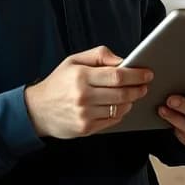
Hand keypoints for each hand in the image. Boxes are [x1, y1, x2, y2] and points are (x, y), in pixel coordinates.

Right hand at [24, 46, 152, 138]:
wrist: (37, 110)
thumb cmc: (58, 83)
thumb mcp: (74, 61)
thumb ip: (99, 55)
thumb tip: (123, 60)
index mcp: (81, 76)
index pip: (117, 75)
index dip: (136, 74)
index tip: (147, 73)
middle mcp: (83, 96)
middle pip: (122, 93)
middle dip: (138, 88)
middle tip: (145, 85)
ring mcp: (85, 114)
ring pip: (120, 108)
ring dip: (131, 101)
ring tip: (133, 94)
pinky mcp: (86, 128)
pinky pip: (112, 121)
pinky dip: (120, 113)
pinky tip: (121, 106)